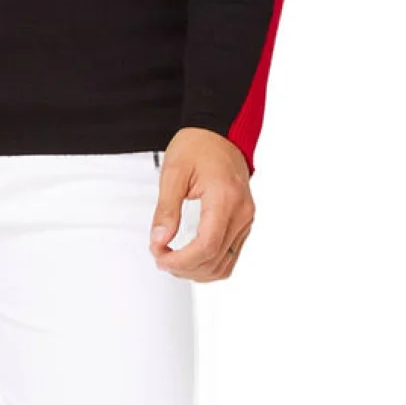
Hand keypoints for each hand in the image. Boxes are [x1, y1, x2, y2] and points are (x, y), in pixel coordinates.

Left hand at [148, 128, 254, 281]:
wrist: (219, 133)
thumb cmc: (197, 146)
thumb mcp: (173, 171)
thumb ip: (166, 208)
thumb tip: (159, 240)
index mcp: (225, 198)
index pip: (206, 246)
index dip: (180, 260)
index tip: (159, 254)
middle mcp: (241, 213)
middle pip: (215, 260)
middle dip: (184, 267)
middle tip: (160, 256)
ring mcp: (246, 219)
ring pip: (225, 265)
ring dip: (196, 271)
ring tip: (172, 260)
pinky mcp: (244, 222)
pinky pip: (231, 256)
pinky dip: (210, 264)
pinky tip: (191, 259)